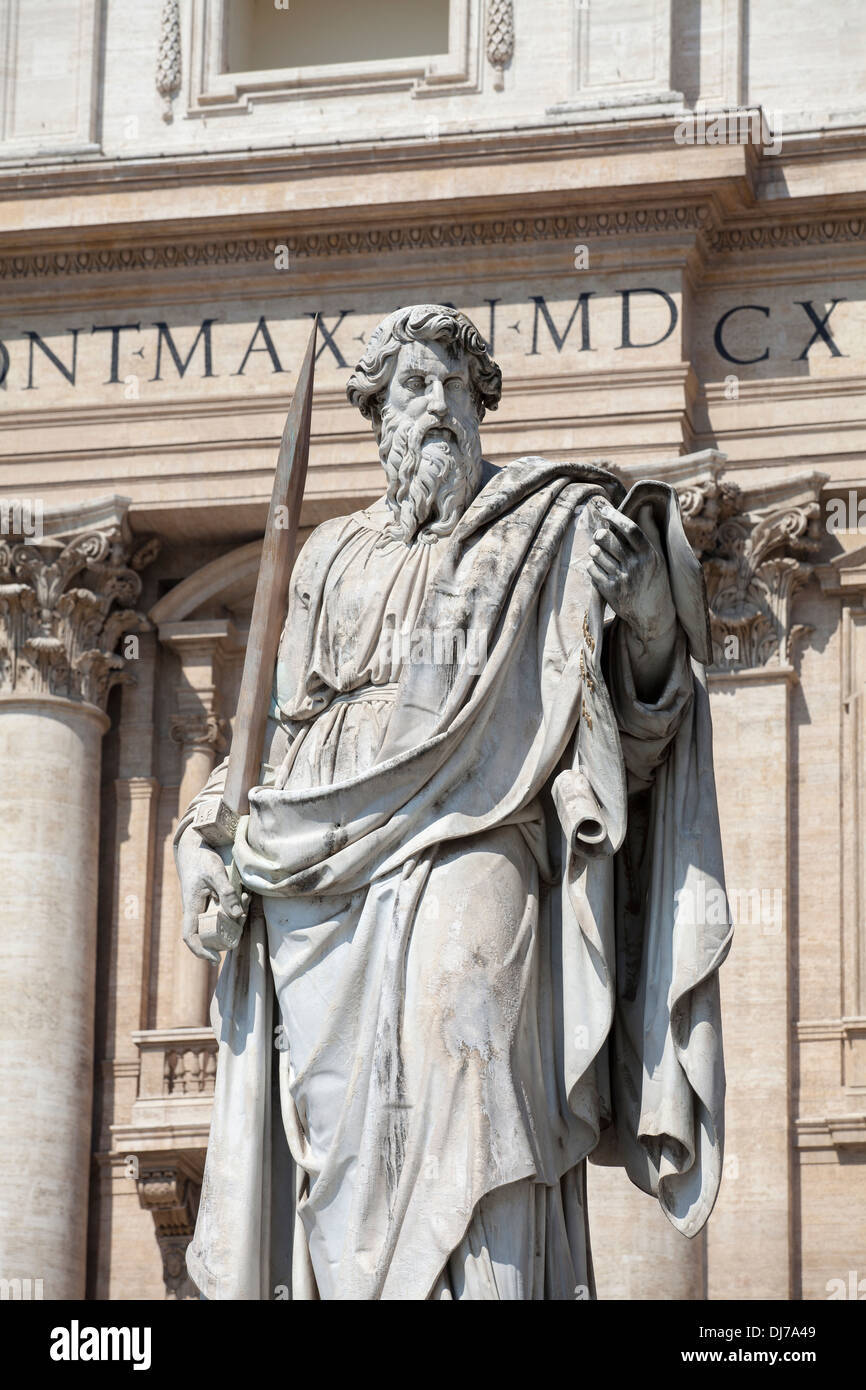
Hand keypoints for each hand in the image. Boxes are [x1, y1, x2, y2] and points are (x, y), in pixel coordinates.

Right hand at [176, 823, 248, 964]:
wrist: (195, 848)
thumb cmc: (202, 860)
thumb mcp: (215, 873)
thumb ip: (226, 893)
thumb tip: (236, 915)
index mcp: (191, 907)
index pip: (190, 937)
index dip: (200, 951)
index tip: (214, 959)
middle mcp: (196, 911)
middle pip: (209, 933)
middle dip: (228, 933)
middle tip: (243, 921)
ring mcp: (203, 907)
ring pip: (219, 923)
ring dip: (234, 919)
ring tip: (246, 899)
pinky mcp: (210, 901)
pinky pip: (222, 912)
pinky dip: (235, 909)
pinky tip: (245, 896)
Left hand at [586, 499, 675, 646]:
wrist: (653, 614)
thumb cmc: (656, 580)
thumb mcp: (659, 557)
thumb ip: (651, 532)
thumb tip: (646, 507)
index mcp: (649, 555)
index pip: (630, 529)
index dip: (615, 516)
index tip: (605, 510)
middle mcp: (636, 566)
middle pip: (607, 539)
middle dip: (600, 534)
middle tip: (600, 536)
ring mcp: (622, 579)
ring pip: (596, 553)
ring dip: (595, 550)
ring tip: (600, 552)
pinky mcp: (610, 591)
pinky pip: (592, 569)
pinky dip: (593, 565)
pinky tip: (600, 568)